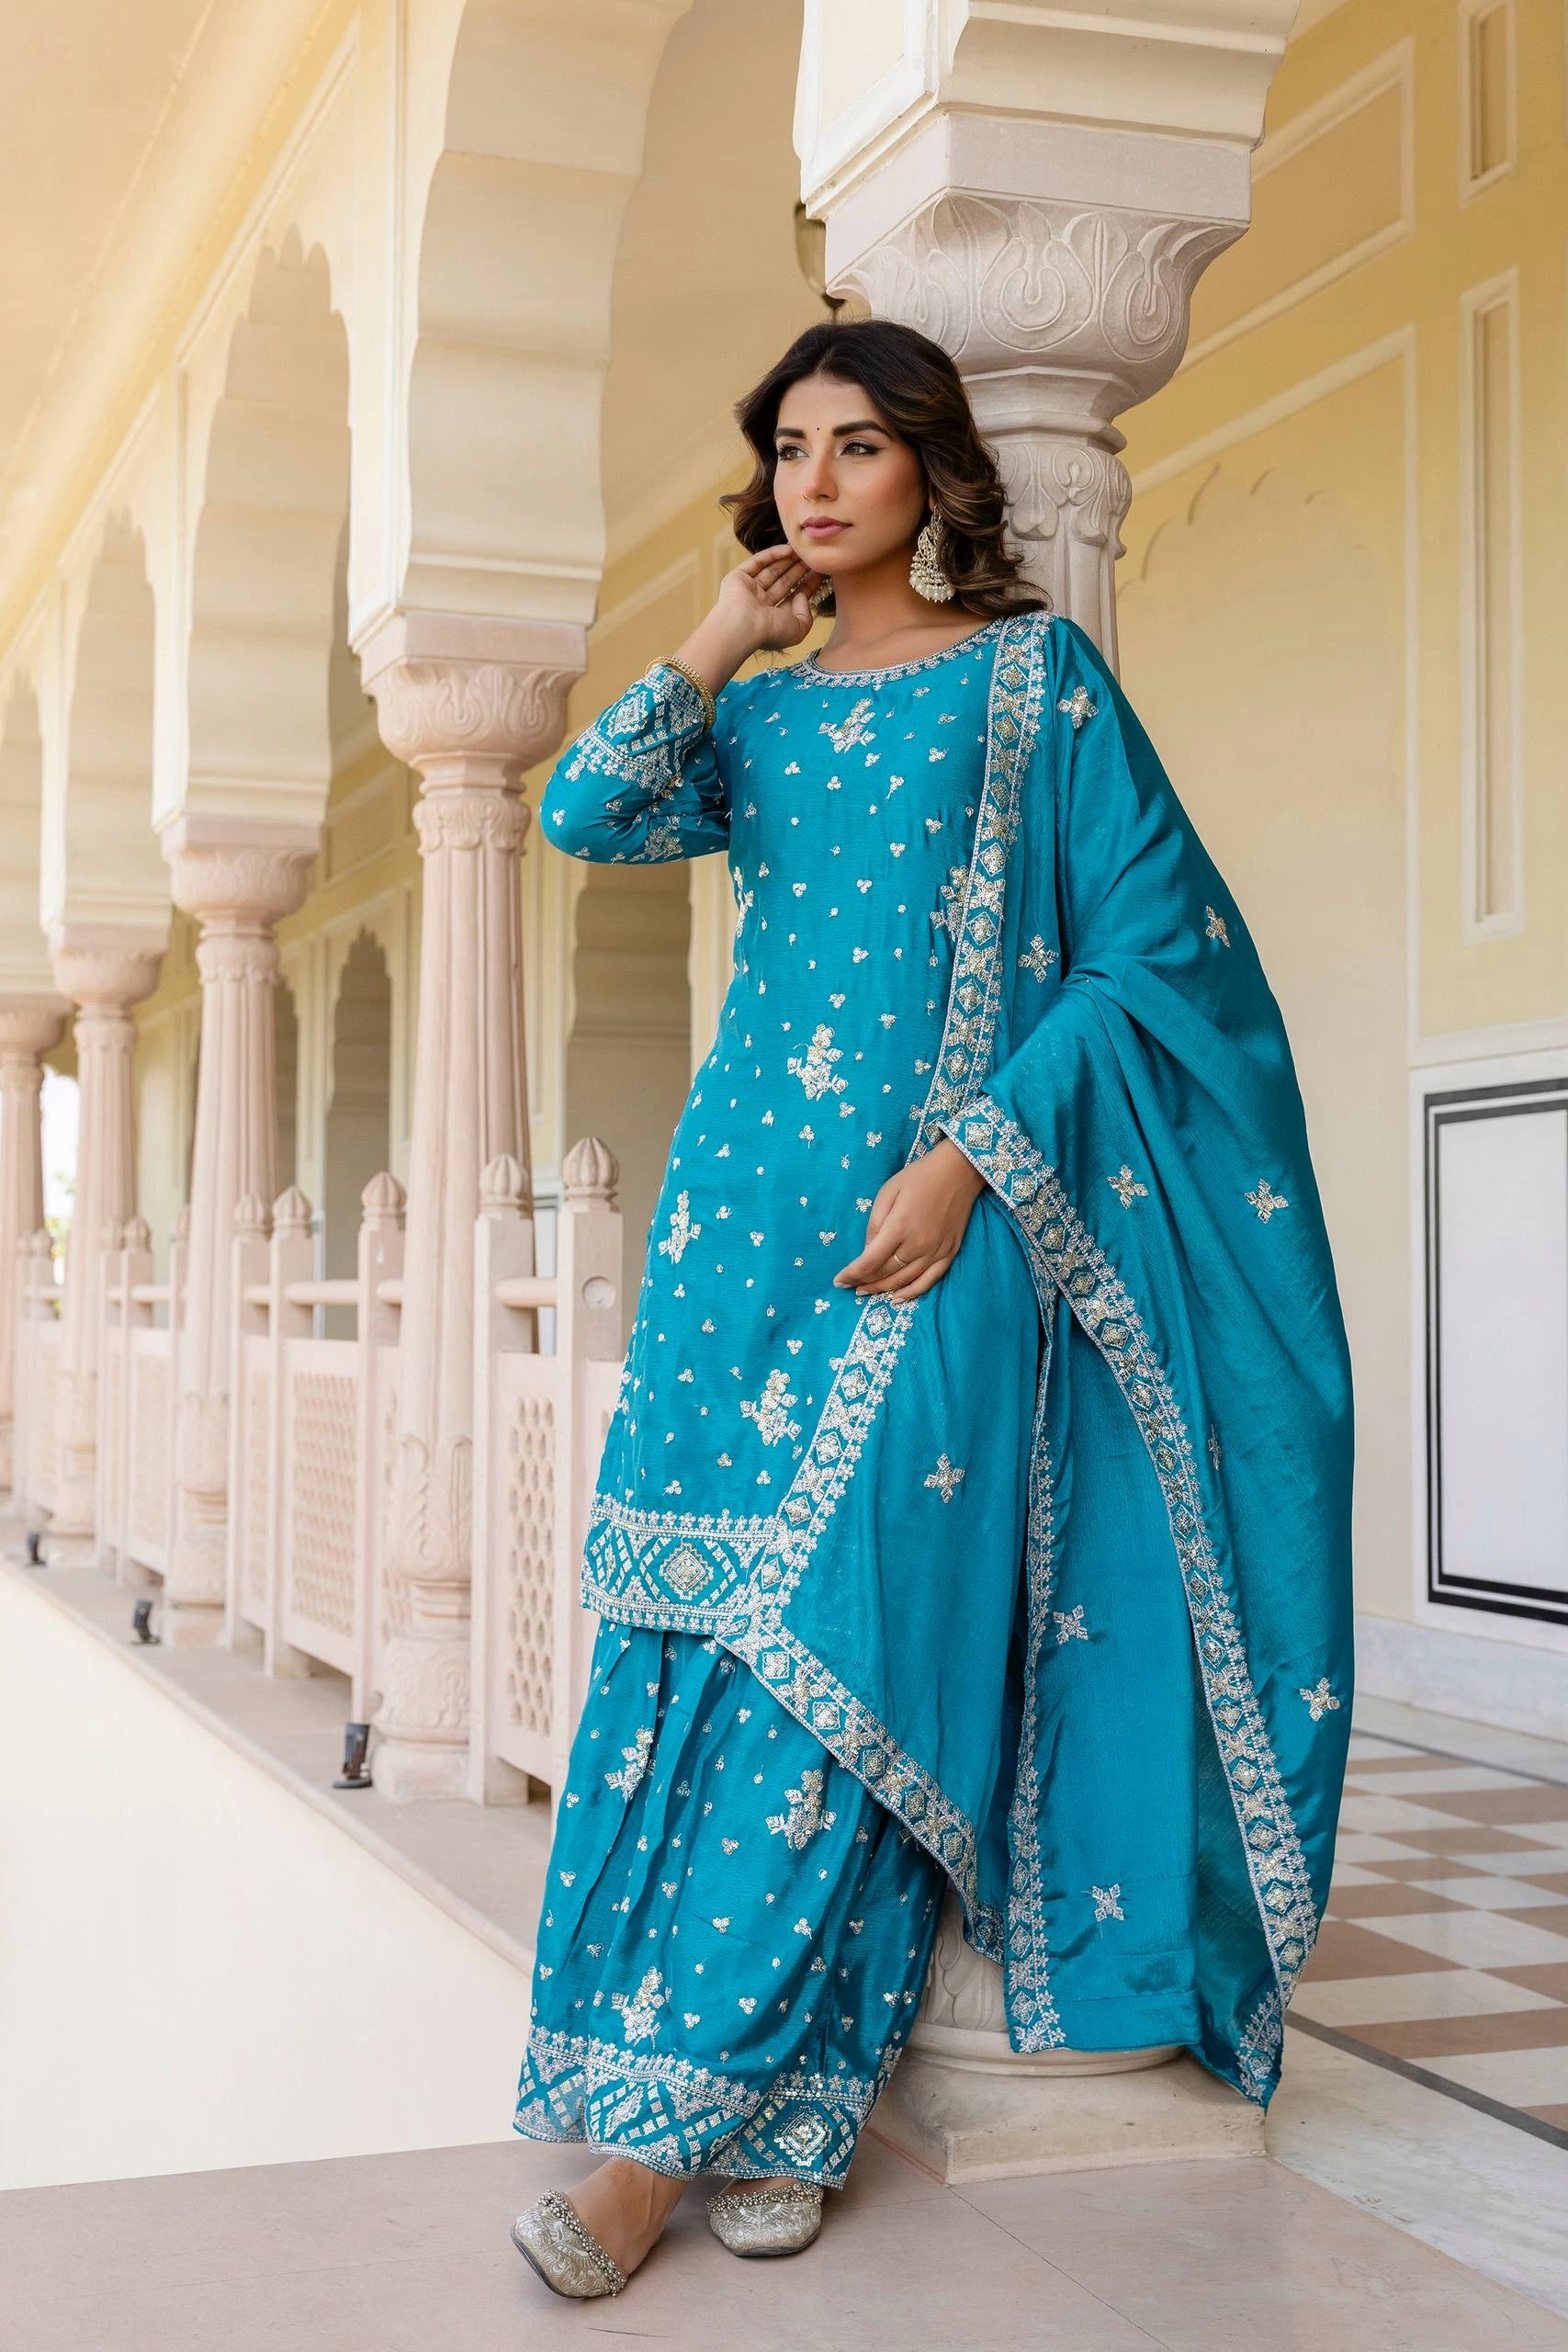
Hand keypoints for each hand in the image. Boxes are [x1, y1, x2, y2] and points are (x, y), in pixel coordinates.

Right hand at [670, 546, 824, 704]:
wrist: (743, 627)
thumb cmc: (771, 632)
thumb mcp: (798, 629)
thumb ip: (806, 614)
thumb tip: (802, 596)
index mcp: (773, 618)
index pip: (793, 597)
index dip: (808, 584)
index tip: (821, 572)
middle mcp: (760, 604)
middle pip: (784, 581)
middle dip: (799, 569)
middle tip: (813, 557)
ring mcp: (748, 590)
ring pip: (772, 570)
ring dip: (788, 560)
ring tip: (804, 550)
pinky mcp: (738, 577)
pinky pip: (758, 561)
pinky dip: (773, 554)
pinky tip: (789, 549)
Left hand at [833, 1139, 985, 1302]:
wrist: (959, 1171)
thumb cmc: (918, 1177)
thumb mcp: (887, 1192)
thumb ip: (875, 1223)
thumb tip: (868, 1250)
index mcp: (899, 1227)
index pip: (870, 1261)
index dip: (852, 1274)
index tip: (839, 1281)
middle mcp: (918, 1245)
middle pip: (885, 1273)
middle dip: (864, 1282)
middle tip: (850, 1287)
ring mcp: (936, 1251)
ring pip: (904, 1281)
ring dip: (883, 1290)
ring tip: (867, 1292)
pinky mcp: (949, 1253)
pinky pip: (929, 1281)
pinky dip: (912, 1293)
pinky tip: (897, 1298)